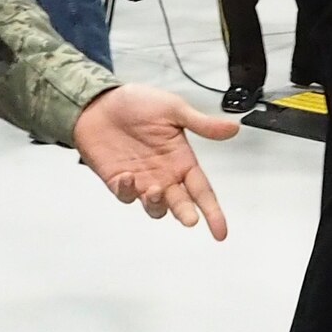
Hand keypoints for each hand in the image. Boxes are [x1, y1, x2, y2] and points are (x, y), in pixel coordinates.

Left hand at [72, 84, 237, 237]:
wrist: (100, 101)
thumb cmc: (136, 103)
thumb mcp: (174, 109)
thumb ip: (202, 124)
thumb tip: (232, 128)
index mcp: (182, 160)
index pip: (202, 191)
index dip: (213, 211)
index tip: (220, 230)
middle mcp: (164, 174)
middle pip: (181, 204)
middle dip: (186, 214)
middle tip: (190, 218)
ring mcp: (141, 180)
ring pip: (155, 206)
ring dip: (157, 204)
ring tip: (156, 190)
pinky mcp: (118, 182)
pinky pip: (125, 195)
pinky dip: (127, 190)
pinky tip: (128, 177)